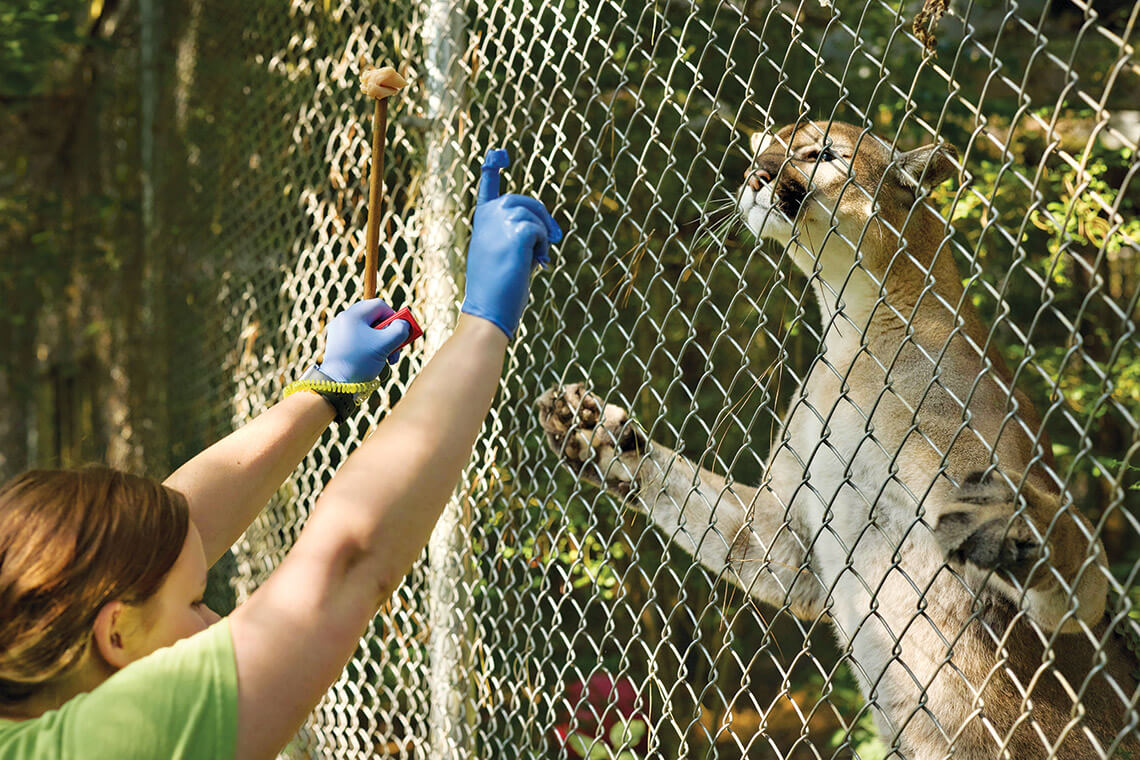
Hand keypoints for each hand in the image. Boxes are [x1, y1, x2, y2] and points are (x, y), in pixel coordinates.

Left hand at [319, 299, 410, 382]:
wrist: (336, 384)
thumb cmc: (361, 362)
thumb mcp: (386, 344)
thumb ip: (400, 330)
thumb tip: (404, 324)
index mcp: (353, 315)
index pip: (380, 305)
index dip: (394, 317)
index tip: (400, 332)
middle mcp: (344, 319)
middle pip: (374, 318)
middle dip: (389, 332)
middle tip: (396, 347)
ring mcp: (339, 331)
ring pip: (367, 330)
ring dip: (381, 342)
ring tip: (387, 358)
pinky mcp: (337, 344)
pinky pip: (359, 339)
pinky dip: (370, 346)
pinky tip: (374, 360)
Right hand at [460, 149, 561, 337]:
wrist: (488, 311)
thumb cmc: (498, 291)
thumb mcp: (503, 256)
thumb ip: (516, 236)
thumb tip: (544, 229)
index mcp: (481, 222)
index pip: (488, 188)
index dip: (492, 168)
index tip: (498, 153)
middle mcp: (487, 217)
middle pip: (522, 200)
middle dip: (540, 215)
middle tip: (552, 238)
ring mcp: (498, 222)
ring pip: (533, 214)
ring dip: (542, 234)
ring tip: (537, 257)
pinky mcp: (515, 232)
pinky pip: (539, 229)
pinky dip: (543, 244)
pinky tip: (537, 261)